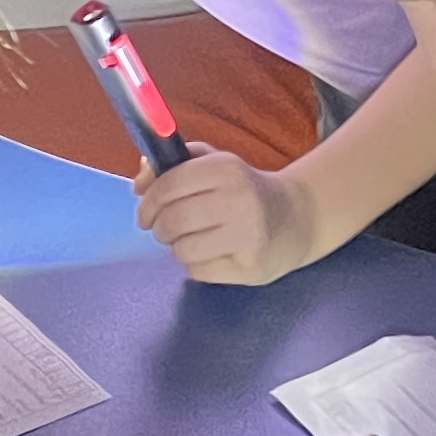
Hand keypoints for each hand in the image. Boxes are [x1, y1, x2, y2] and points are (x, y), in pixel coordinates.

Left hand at [135, 143, 316, 284]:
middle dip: (159, 229)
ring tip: (193, 240)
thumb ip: (173, 165)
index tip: (145, 213)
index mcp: (226, 168)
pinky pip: (198, 271)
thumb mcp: (215, 164)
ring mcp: (247, 236)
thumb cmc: (245, 190)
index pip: (169, 186)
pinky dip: (196, 264)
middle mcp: (239, 200)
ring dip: (178, 247)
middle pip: (172, 220)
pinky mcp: (250, 267)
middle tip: (165, 229)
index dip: (148, 203)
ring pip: (182, 249)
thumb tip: (138, 183)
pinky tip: (213, 253)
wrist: (297, 218)